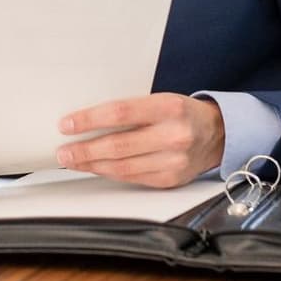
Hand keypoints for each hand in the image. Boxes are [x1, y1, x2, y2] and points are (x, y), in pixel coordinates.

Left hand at [56, 93, 225, 187]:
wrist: (217, 135)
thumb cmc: (181, 113)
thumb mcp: (160, 100)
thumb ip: (130, 109)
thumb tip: (87, 120)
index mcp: (169, 107)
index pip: (120, 113)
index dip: (89, 120)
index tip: (66, 124)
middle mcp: (173, 135)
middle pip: (118, 146)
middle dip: (85, 150)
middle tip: (63, 152)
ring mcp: (174, 161)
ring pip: (122, 167)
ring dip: (92, 165)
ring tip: (73, 161)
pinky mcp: (170, 180)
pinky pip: (132, 178)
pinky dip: (109, 174)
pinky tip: (95, 168)